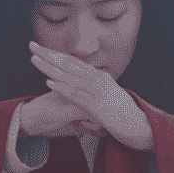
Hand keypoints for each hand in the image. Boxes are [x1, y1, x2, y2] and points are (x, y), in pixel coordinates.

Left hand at [28, 41, 152, 150]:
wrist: (141, 126)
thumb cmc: (124, 116)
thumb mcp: (108, 99)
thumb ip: (95, 93)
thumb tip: (82, 93)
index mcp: (101, 77)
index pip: (74, 62)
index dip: (56, 54)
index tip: (41, 49)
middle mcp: (99, 80)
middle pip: (69, 64)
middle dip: (48, 55)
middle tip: (32, 45)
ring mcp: (98, 92)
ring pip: (69, 77)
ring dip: (50, 68)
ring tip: (34, 61)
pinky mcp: (97, 105)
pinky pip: (76, 95)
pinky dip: (62, 87)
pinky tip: (49, 82)